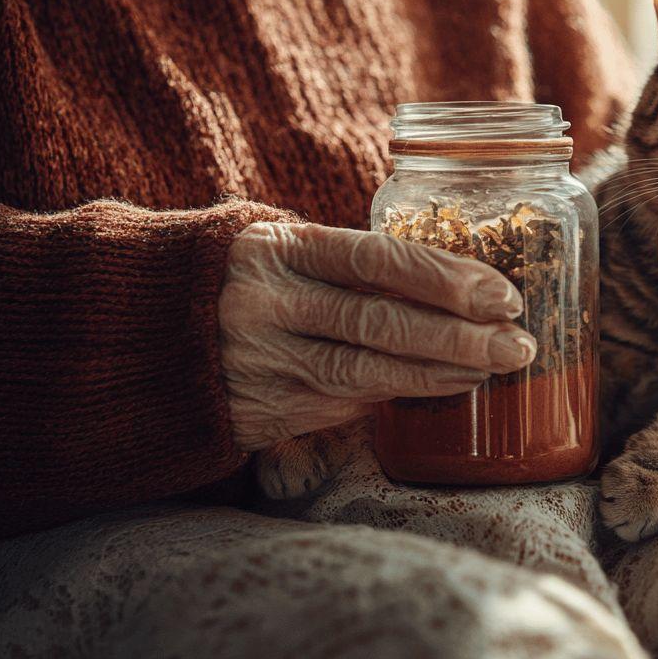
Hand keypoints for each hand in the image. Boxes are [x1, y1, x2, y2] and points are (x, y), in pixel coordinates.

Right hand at [219, 221, 535, 450]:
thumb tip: (452, 278)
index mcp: (278, 248)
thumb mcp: (282, 247)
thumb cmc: (242, 277)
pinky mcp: (257, 410)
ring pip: (364, 374)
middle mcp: (266, 305)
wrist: (138, 329)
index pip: (376, 260)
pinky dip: (396, 395)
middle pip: (379, 323)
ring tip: (492, 368)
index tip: (502, 295)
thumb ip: (347, 260)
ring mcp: (259, 362)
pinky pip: (339, 405)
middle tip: (519, 345)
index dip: (445, 279)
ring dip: (439, 374)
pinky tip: (441, 387)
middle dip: (460, 337)